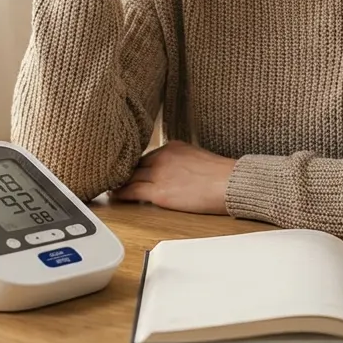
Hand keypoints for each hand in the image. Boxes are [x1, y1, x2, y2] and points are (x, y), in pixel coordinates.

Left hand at [110, 141, 236, 215]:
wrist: (230, 183)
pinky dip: (121, 194)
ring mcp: (159, 173)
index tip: (130, 170)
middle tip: (115, 179)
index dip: (137, 165)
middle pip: (136, 165)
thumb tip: (179, 173)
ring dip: (119, 183)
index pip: (148, 156)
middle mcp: (163, 156)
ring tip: (111, 188)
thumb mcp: (199, 158)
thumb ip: (183, 162)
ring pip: (130, 177)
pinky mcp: (158, 192)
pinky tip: (115, 197)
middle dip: (126, 173)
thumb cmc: (223, 176)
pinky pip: (131, 191)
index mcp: (173, 146)